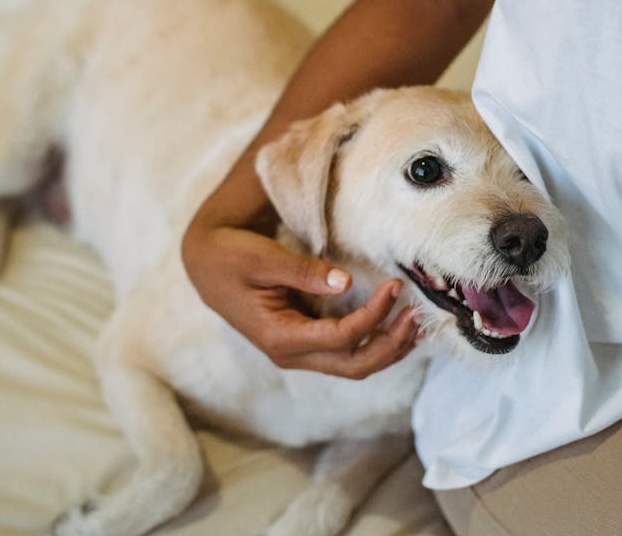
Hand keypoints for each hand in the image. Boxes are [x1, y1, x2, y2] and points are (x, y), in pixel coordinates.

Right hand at [182, 226, 419, 378]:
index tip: (394, 285)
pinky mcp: (304, 342)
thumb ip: (302, 271)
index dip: (373, 315)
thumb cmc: (231, 256)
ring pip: (354, 365)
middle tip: (416, 314)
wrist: (205, 264)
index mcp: (279, 336)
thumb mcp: (262, 258)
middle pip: (354, 365)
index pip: (341, 338)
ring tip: (415, 323)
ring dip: (388, 348)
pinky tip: (395, 326)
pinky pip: (347, 353)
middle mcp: (290, 353)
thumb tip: (344, 280)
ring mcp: (298, 352)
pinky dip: (375, 343)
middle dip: (391, 343)